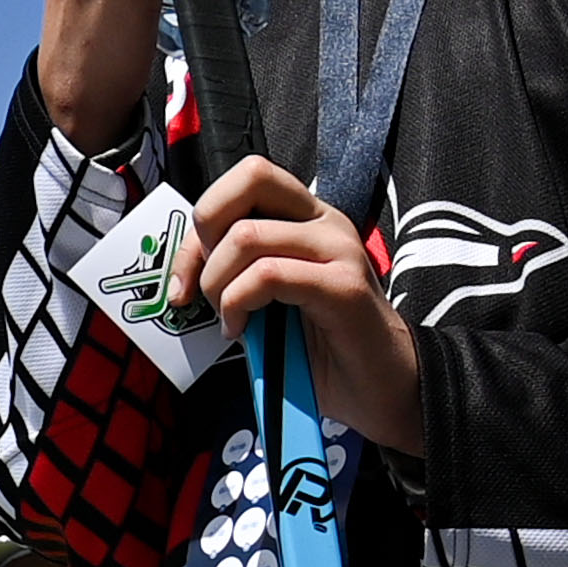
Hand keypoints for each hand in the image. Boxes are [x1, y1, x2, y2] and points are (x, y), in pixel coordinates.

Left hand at [184, 157, 425, 451]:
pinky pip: (268, 275)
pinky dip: (238, 303)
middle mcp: (325, 222)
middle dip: (206, 234)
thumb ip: (238, 272)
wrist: (382, 388)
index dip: (203, 219)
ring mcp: (339, 249)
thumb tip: (185, 269)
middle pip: (251, 178)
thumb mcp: (268, 300)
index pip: (247, 178)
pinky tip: (241, 329)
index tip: (185, 277)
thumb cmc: (322, 348)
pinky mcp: (342, 286)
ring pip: (247, 236)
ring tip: (228, 318)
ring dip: (218, 284)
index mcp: (308, 218)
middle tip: (205, 287)